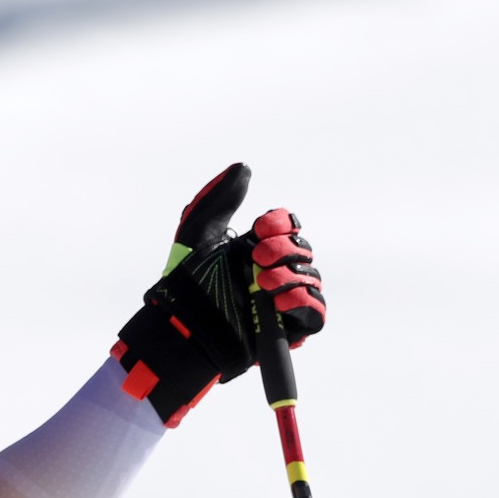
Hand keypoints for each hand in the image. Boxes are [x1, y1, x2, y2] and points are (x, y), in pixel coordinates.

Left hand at [113, 163, 324, 426]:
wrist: (182, 327)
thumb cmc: (186, 283)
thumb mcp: (198, 233)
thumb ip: (219, 198)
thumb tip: (243, 168)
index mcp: (256, 247)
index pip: (288, 226)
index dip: (281, 223)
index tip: (261, 226)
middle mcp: (273, 271)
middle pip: (303, 250)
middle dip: (285, 249)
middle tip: (258, 256)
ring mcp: (282, 300)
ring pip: (312, 279)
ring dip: (292, 276)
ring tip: (262, 282)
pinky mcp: (288, 330)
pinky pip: (315, 315)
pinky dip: (304, 303)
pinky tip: (279, 300)